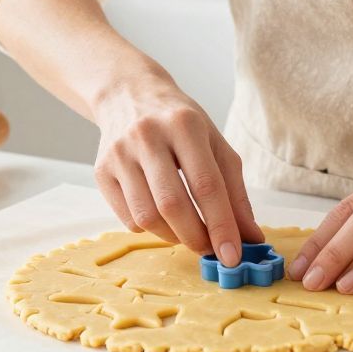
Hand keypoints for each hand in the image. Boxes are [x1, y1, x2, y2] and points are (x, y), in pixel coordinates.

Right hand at [91, 70, 263, 265]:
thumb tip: (251, 237)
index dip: (221, 225)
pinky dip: (150, 228)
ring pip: (146, 216)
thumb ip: (235, 192)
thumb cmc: (180, 123)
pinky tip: (161, 216)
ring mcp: (120, 153)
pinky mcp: (101, 170)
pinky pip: (127, 218)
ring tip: (187, 231)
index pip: (206, 184)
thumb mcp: (215, 144)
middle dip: (196, 237)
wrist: (128, 94)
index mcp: (184, 124)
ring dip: (172, 236)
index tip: (233, 257)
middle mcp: (148, 136)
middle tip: (210, 250)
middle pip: (173, 204)